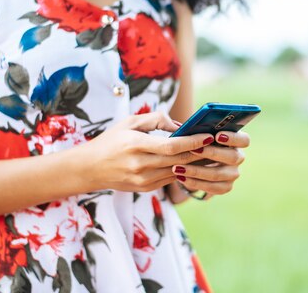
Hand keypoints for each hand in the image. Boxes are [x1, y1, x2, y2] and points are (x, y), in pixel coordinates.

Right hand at [74, 112, 213, 192]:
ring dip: (195, 164)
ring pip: (177, 172)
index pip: (172, 146)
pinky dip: (183, 172)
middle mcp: (140, 165)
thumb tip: (180, 125)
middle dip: (200, 153)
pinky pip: (170, 180)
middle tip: (217, 145)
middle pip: (179, 161)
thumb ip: (156, 119)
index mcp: (136, 144)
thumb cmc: (111, 140)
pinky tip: (194, 164)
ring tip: (211, 154)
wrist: (89, 168)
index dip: (193, 142)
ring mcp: (143, 180)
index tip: (208, 135)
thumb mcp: (129, 122)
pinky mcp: (145, 189)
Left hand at [171, 131, 247, 198]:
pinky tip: (181, 178)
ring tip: (178, 168)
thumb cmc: (198, 143)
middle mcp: (238, 157)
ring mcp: (233, 174)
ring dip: (197, 171)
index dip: (233, 138)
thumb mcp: (198, 135)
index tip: (217, 136)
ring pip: (218, 174)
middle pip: (233, 157)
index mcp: (235, 141)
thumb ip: (196, 131)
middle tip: (194, 150)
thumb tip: (181, 127)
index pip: (244, 140)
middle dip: (212, 153)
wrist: (195, 163)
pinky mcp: (225, 187)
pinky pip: (213, 188)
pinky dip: (195, 183)